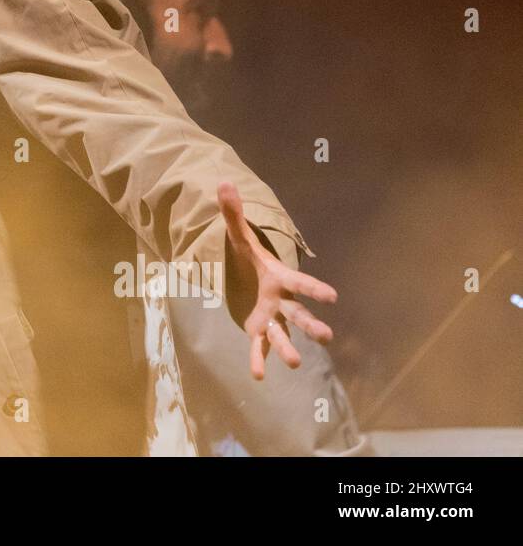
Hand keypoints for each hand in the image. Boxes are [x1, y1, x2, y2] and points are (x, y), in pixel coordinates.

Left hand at [218, 182, 337, 379]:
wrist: (242, 274)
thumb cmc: (246, 256)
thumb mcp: (238, 235)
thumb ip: (233, 212)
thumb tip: (224, 182)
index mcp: (278, 277)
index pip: (299, 282)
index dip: (314, 288)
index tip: (334, 296)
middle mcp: (279, 300)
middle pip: (298, 313)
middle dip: (311, 324)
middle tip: (327, 337)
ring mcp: (270, 316)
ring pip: (282, 333)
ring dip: (288, 347)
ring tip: (294, 363)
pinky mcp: (256, 328)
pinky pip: (259, 346)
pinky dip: (258, 360)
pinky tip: (258, 376)